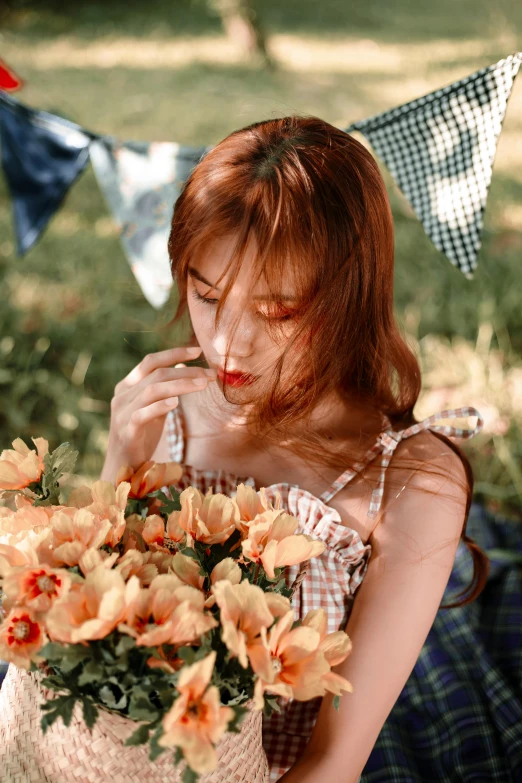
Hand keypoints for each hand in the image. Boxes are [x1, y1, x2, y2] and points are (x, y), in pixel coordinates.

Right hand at [106, 345, 216, 470]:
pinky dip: (158, 407)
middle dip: (186, 372)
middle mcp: (123, 395)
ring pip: (151, 390)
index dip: (174, 353)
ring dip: (180, 385)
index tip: (198, 350)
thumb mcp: (154, 408)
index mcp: (128, 386)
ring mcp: (122, 413)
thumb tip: (185, 367)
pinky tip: (175, 403)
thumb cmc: (142, 436)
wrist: (123, 467)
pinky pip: (141, 414)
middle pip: (156, 374)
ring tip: (202, 385)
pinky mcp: (126, 431)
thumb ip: (165, 389)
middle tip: (210, 374)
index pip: (151, 361)